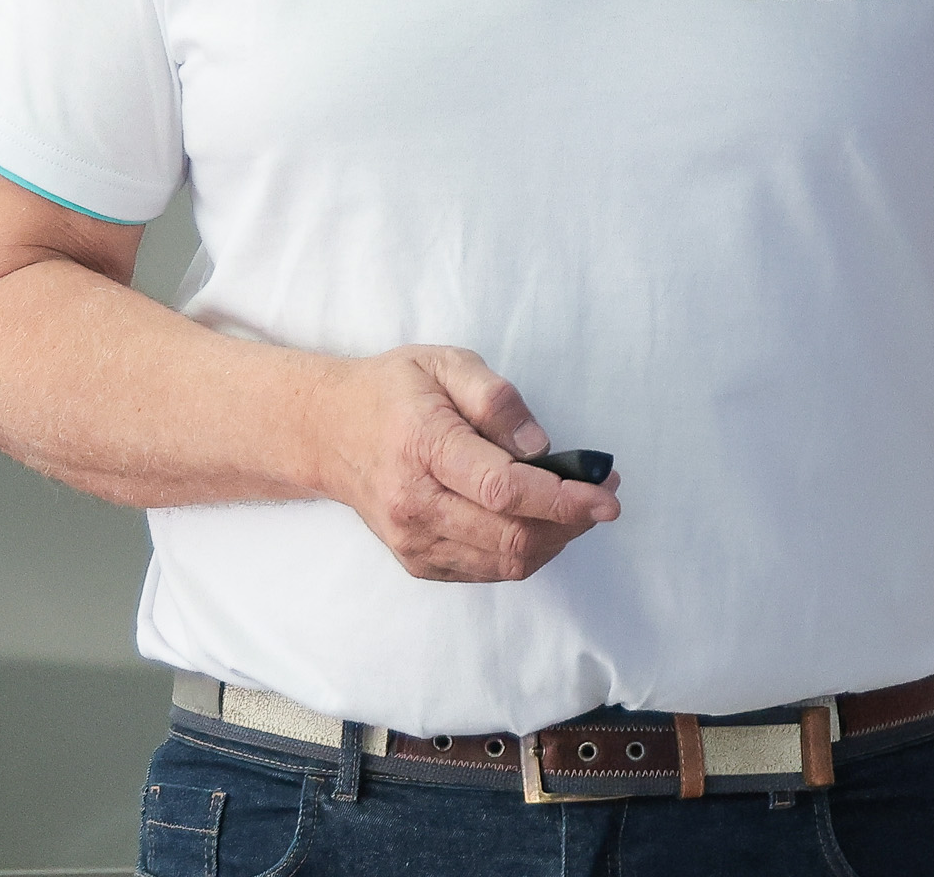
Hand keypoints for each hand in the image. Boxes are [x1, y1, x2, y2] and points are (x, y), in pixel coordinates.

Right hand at [306, 346, 621, 582]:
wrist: (327, 432)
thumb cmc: (392, 392)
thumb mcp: (446, 363)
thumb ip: (496, 399)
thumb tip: (541, 446)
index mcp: (423, 447)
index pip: (503, 489)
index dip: (562, 499)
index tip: (606, 495)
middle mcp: (414, 504)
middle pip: (510, 536)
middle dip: (571, 521)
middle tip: (602, 493)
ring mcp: (413, 540)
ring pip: (504, 562)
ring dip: (554, 540)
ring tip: (576, 505)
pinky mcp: (417, 562)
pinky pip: (487, 570)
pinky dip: (524, 551)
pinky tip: (536, 521)